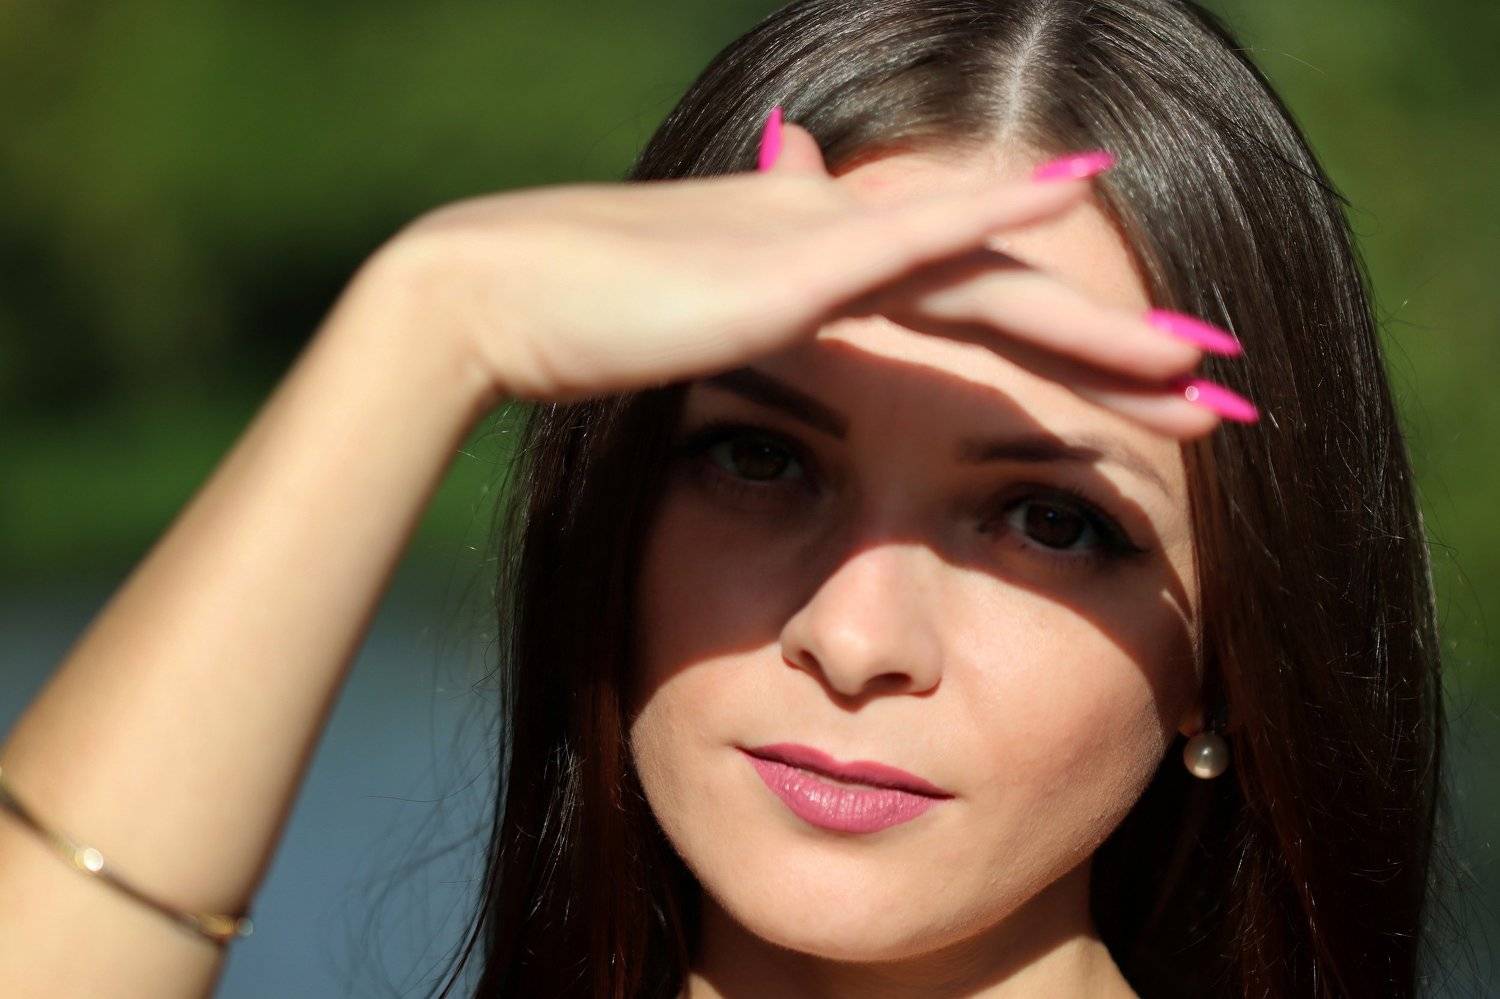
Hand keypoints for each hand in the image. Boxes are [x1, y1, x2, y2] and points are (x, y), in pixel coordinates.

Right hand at [354, 119, 1238, 437]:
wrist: (486, 296)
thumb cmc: (569, 345)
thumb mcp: (685, 359)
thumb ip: (746, 362)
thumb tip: (780, 386)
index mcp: (825, 285)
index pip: (971, 324)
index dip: (1061, 363)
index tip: (1143, 408)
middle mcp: (842, 250)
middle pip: (1009, 298)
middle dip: (1117, 349)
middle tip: (1221, 384)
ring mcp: (818, 247)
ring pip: (990, 277)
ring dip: (1096, 317)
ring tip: (1199, 360)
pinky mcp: (785, 260)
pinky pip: (911, 241)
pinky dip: (996, 223)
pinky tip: (1078, 210)